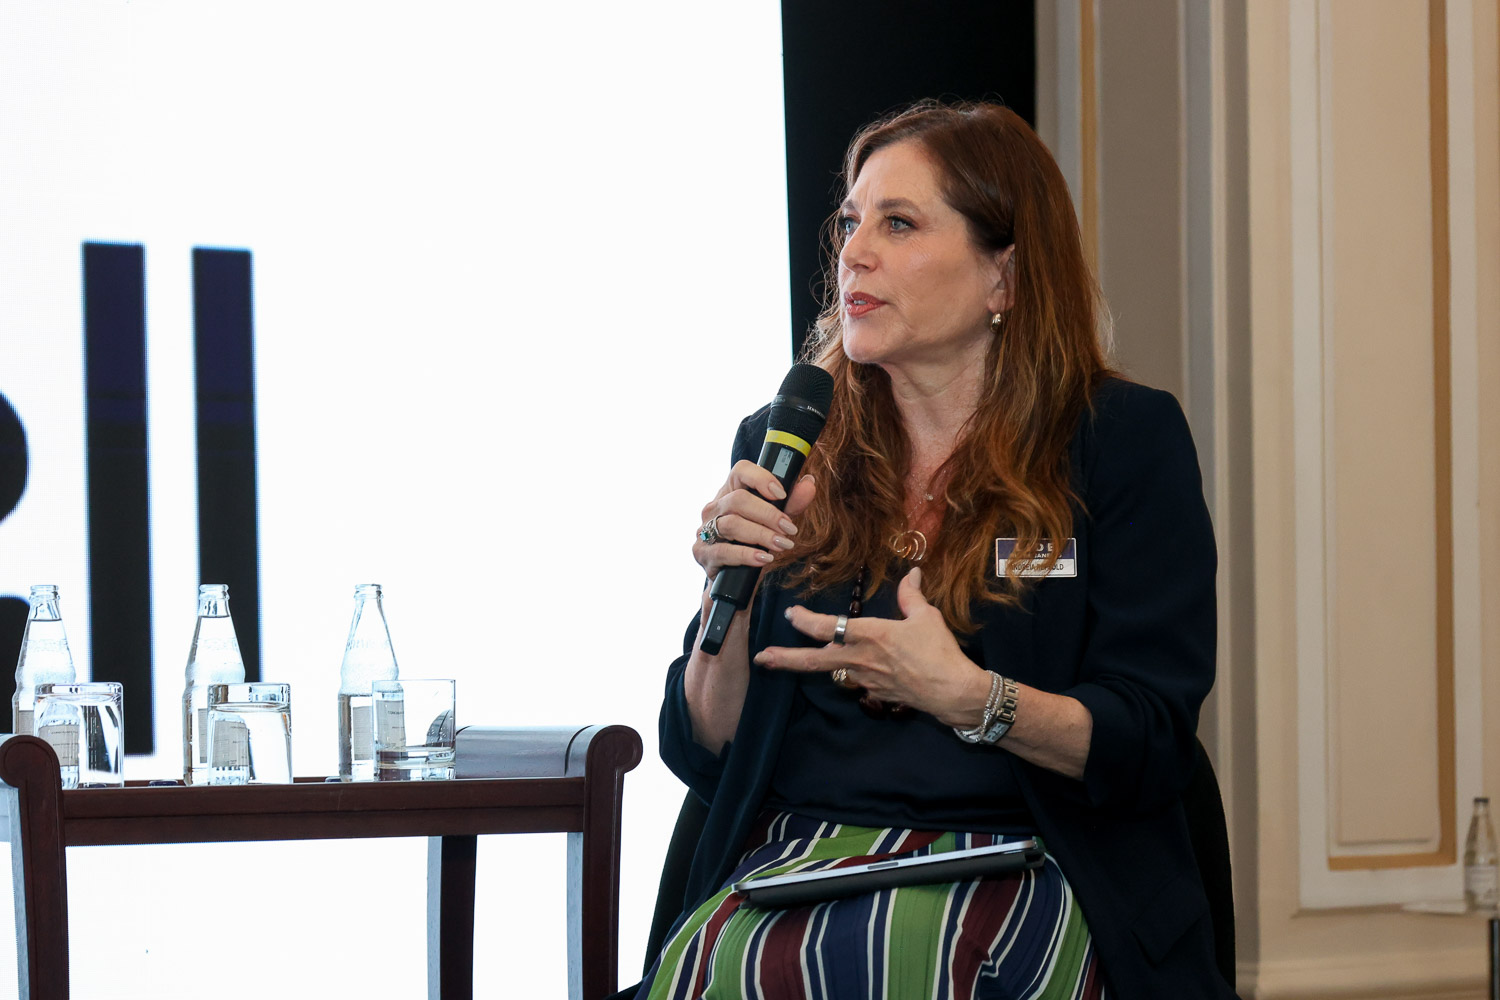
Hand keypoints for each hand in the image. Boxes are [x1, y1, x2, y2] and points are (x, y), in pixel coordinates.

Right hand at [693, 462, 815, 581]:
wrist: (734, 579)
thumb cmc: (753, 543)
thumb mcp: (775, 522)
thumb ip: (791, 504)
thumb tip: (809, 484)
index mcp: (731, 492)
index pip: (741, 470)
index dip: (761, 478)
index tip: (781, 494)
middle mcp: (714, 508)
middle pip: (738, 500)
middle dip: (768, 514)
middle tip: (790, 529)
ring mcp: (705, 530)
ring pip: (731, 524)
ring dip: (761, 534)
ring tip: (782, 545)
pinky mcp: (703, 553)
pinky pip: (723, 551)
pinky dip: (746, 555)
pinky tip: (764, 558)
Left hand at [753, 567, 989, 726]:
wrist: (952, 692)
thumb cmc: (939, 652)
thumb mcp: (926, 617)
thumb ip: (911, 596)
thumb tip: (911, 573)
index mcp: (870, 635)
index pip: (828, 627)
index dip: (805, 620)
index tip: (791, 614)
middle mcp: (860, 659)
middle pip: (814, 660)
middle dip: (785, 659)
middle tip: (761, 657)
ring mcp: (865, 679)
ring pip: (833, 669)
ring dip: (817, 662)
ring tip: (795, 658)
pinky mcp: (875, 692)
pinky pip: (854, 678)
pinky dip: (847, 670)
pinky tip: (852, 665)